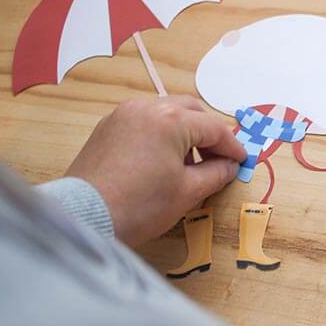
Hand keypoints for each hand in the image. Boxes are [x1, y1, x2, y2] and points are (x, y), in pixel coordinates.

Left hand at [66, 95, 245, 245]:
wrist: (84, 217)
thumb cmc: (140, 206)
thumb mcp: (187, 192)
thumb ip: (216, 174)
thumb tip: (230, 167)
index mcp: (171, 120)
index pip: (214, 128)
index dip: (232, 147)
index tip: (242, 162)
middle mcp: (147, 107)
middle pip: (190, 110)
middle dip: (208, 133)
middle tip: (218, 160)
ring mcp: (123, 115)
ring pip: (166, 112)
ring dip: (184, 132)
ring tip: (189, 163)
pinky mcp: (107, 128)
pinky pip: (144, 122)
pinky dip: (160, 134)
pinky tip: (162, 160)